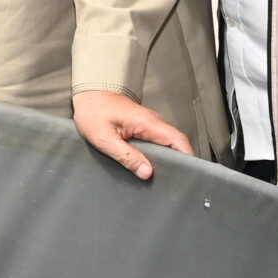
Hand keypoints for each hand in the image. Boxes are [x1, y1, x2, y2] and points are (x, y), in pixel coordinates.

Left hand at [72, 90, 190, 180]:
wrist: (88, 95)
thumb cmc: (93, 112)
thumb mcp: (104, 139)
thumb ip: (126, 157)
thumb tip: (147, 172)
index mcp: (147, 123)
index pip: (178, 140)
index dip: (188, 158)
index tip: (189, 174)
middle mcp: (153, 122)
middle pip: (176, 144)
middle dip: (179, 163)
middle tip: (174, 182)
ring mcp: (149, 124)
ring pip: (167, 144)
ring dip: (168, 160)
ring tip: (164, 178)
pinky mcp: (143, 127)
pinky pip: (157, 142)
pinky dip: (158, 155)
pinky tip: (151, 167)